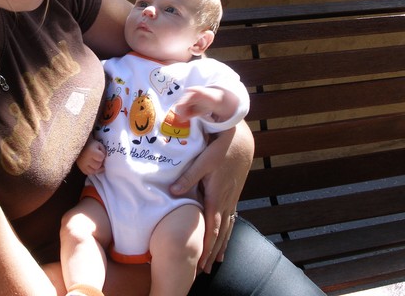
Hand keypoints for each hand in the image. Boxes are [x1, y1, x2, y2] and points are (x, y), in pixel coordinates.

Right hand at [76, 138, 105, 174]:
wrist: (79, 145)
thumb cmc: (91, 144)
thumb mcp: (99, 145)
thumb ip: (103, 151)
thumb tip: (104, 159)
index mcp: (91, 152)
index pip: (101, 158)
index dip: (102, 156)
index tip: (100, 154)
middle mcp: (86, 159)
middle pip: (97, 166)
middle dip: (99, 163)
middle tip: (98, 159)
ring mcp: (82, 165)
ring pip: (93, 171)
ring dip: (96, 168)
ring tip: (96, 163)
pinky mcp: (80, 168)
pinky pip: (88, 173)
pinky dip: (91, 170)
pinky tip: (92, 166)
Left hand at [169, 121, 253, 272]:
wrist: (241, 141)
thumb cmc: (220, 150)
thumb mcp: (202, 161)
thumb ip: (188, 177)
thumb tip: (172, 191)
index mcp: (216, 197)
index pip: (212, 229)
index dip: (206, 247)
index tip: (201, 263)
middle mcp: (226, 201)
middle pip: (220, 234)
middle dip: (213, 253)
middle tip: (206, 271)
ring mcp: (231, 198)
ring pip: (227, 228)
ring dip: (222, 245)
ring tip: (218, 261)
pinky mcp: (233, 193)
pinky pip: (231, 218)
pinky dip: (228, 231)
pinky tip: (226, 235)